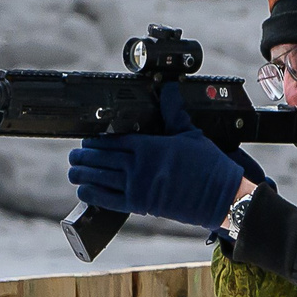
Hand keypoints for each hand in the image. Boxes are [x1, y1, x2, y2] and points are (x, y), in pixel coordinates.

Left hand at [67, 82, 259, 232]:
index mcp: (149, 146)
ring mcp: (138, 186)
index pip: (112, 139)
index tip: (89, 139)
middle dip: (84, 155)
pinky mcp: (140, 205)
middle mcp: (139, 166)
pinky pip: (107, 199)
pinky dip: (92, 194)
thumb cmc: (210, 167)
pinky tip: (84, 189)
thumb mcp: (191, 134)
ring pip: (99, 177)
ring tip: (74, 170)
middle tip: (76, 154)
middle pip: (101, 158)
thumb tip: (168, 91)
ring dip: (82, 173)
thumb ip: (173, 113)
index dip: (96, 140)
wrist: (221, 196)